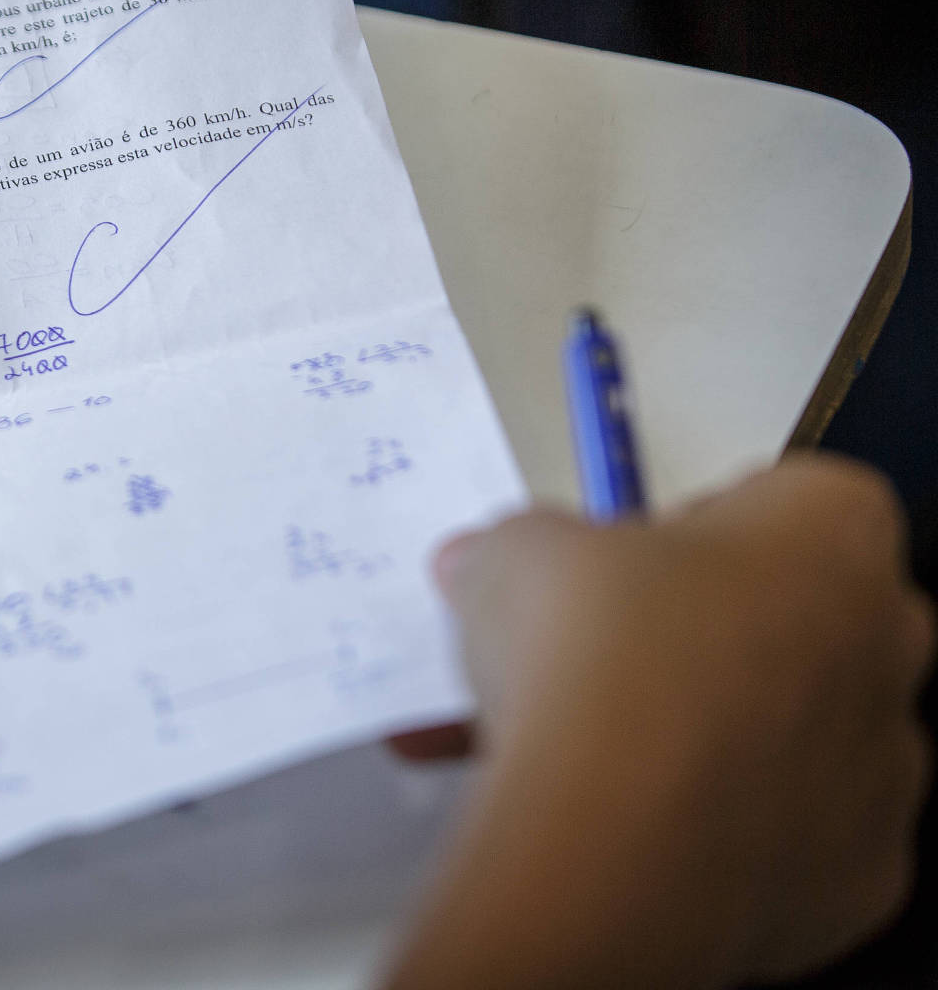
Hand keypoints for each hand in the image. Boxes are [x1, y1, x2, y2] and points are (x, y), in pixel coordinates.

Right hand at [384, 454, 932, 989]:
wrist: (610, 848)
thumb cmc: (595, 665)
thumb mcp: (515, 553)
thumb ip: (522, 548)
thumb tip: (489, 571)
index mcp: (831, 537)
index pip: (791, 499)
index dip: (699, 524)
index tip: (621, 563)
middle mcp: (887, 647)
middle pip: (803, 615)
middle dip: (712, 628)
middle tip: (607, 653)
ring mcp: (886, 770)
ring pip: (796, 732)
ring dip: (714, 731)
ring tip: (589, 753)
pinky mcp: (861, 877)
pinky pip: (790, 835)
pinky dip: (723, 829)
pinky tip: (631, 828)